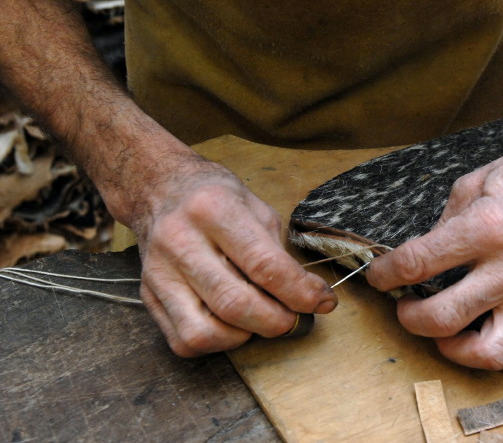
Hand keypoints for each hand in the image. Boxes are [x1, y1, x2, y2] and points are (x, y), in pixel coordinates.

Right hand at [132, 157, 336, 356]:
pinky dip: (216, 344)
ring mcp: (159, 271)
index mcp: (214, 210)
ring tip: (260, 320)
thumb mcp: (256, 207)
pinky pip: (183, 340)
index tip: (323, 302)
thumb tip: (306, 297)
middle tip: (295, 319)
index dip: (300, 292)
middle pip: (235, 303)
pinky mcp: (148, 295)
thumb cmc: (217, 198)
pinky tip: (232, 326)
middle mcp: (181, 240)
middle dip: (277, 321)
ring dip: (244, 336)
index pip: (264, 265)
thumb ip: (279, 252)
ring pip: (205, 331)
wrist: (160, 190)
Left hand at [366, 114, 502, 371]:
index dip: (386, 274)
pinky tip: (491, 341)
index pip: (418, 264)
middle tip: (404, 307)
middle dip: (410, 318)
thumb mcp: (471, 185)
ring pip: (490, 352)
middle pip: (445, 318)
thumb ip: (442, 227)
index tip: (378, 276)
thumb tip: (419, 258)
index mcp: (485, 229)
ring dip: (454, 351)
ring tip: (443, 333)